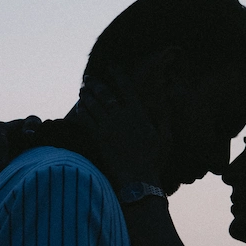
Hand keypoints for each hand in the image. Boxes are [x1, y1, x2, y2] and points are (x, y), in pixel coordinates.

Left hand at [75, 69, 169, 187]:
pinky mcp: (98, 139)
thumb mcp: (166, 138)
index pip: (126, 87)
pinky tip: (80, 108)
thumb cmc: (155, 161)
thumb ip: (164, 118)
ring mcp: (108, 127)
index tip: (111, 66)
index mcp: (137, 113)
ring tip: (82, 90)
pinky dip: (82, 112)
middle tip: (89, 78)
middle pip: (104, 94)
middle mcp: (121, 116)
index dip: (117, 74)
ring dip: (86, 95)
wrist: (138, 180)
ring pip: (92, 105)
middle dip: (95, 84)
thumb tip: (166, 101)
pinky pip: (86, 120)